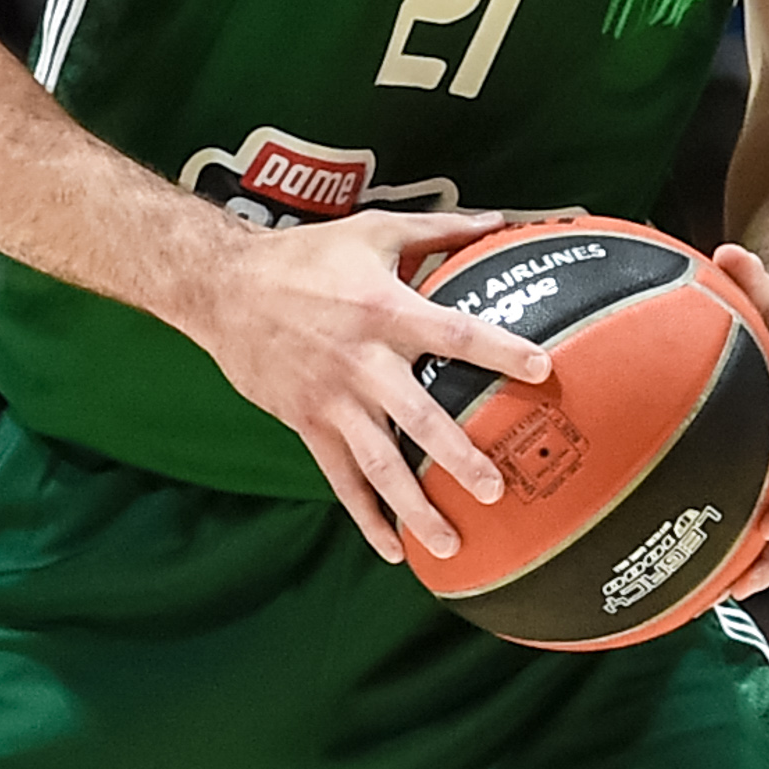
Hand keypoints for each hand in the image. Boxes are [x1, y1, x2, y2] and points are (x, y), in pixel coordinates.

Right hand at [182, 207, 546, 567]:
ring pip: (379, 464)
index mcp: (387, 311)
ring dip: (414, 507)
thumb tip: (501, 218)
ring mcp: (334, 400)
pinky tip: (393, 550)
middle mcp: (363, 362)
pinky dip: (366, 517)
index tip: (543, 371)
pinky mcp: (308, 424)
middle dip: (458, 456)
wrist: (224, 288)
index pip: (456, 334)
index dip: (501, 351)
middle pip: (420, 417)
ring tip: (452, 542)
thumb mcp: (374, 230)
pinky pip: (341, 478)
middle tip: (496, 488)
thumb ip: (440, 229)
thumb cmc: (306, 256)